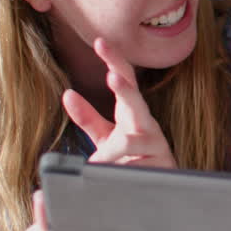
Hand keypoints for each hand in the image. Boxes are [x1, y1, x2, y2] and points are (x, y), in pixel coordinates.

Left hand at [62, 37, 176, 167]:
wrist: (157, 188)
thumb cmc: (130, 157)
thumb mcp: (105, 137)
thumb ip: (87, 117)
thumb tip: (67, 94)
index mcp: (132, 111)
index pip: (124, 79)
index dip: (114, 60)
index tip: (100, 42)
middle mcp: (146, 122)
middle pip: (136, 100)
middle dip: (124, 89)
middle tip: (113, 76)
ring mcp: (157, 143)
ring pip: (130, 141)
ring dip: (110, 152)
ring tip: (96, 163)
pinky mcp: (163, 165)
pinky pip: (136, 167)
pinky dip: (121, 172)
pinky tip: (117, 178)